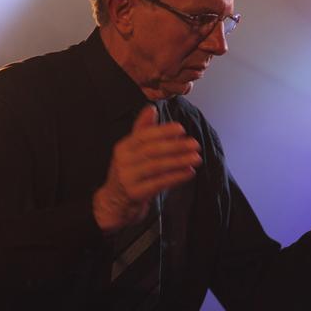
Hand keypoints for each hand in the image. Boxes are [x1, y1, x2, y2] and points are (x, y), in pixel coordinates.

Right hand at [93, 105, 201, 232]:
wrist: (115, 202)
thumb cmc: (129, 172)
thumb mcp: (132, 150)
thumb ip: (142, 130)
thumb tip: (151, 108)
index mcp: (123, 147)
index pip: (143, 135)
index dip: (163, 131)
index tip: (181, 129)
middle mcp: (123, 161)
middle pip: (151, 150)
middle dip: (175, 146)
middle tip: (194, 144)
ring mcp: (128, 178)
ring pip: (157, 166)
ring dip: (179, 161)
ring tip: (196, 158)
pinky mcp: (135, 194)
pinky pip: (159, 183)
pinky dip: (176, 177)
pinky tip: (189, 172)